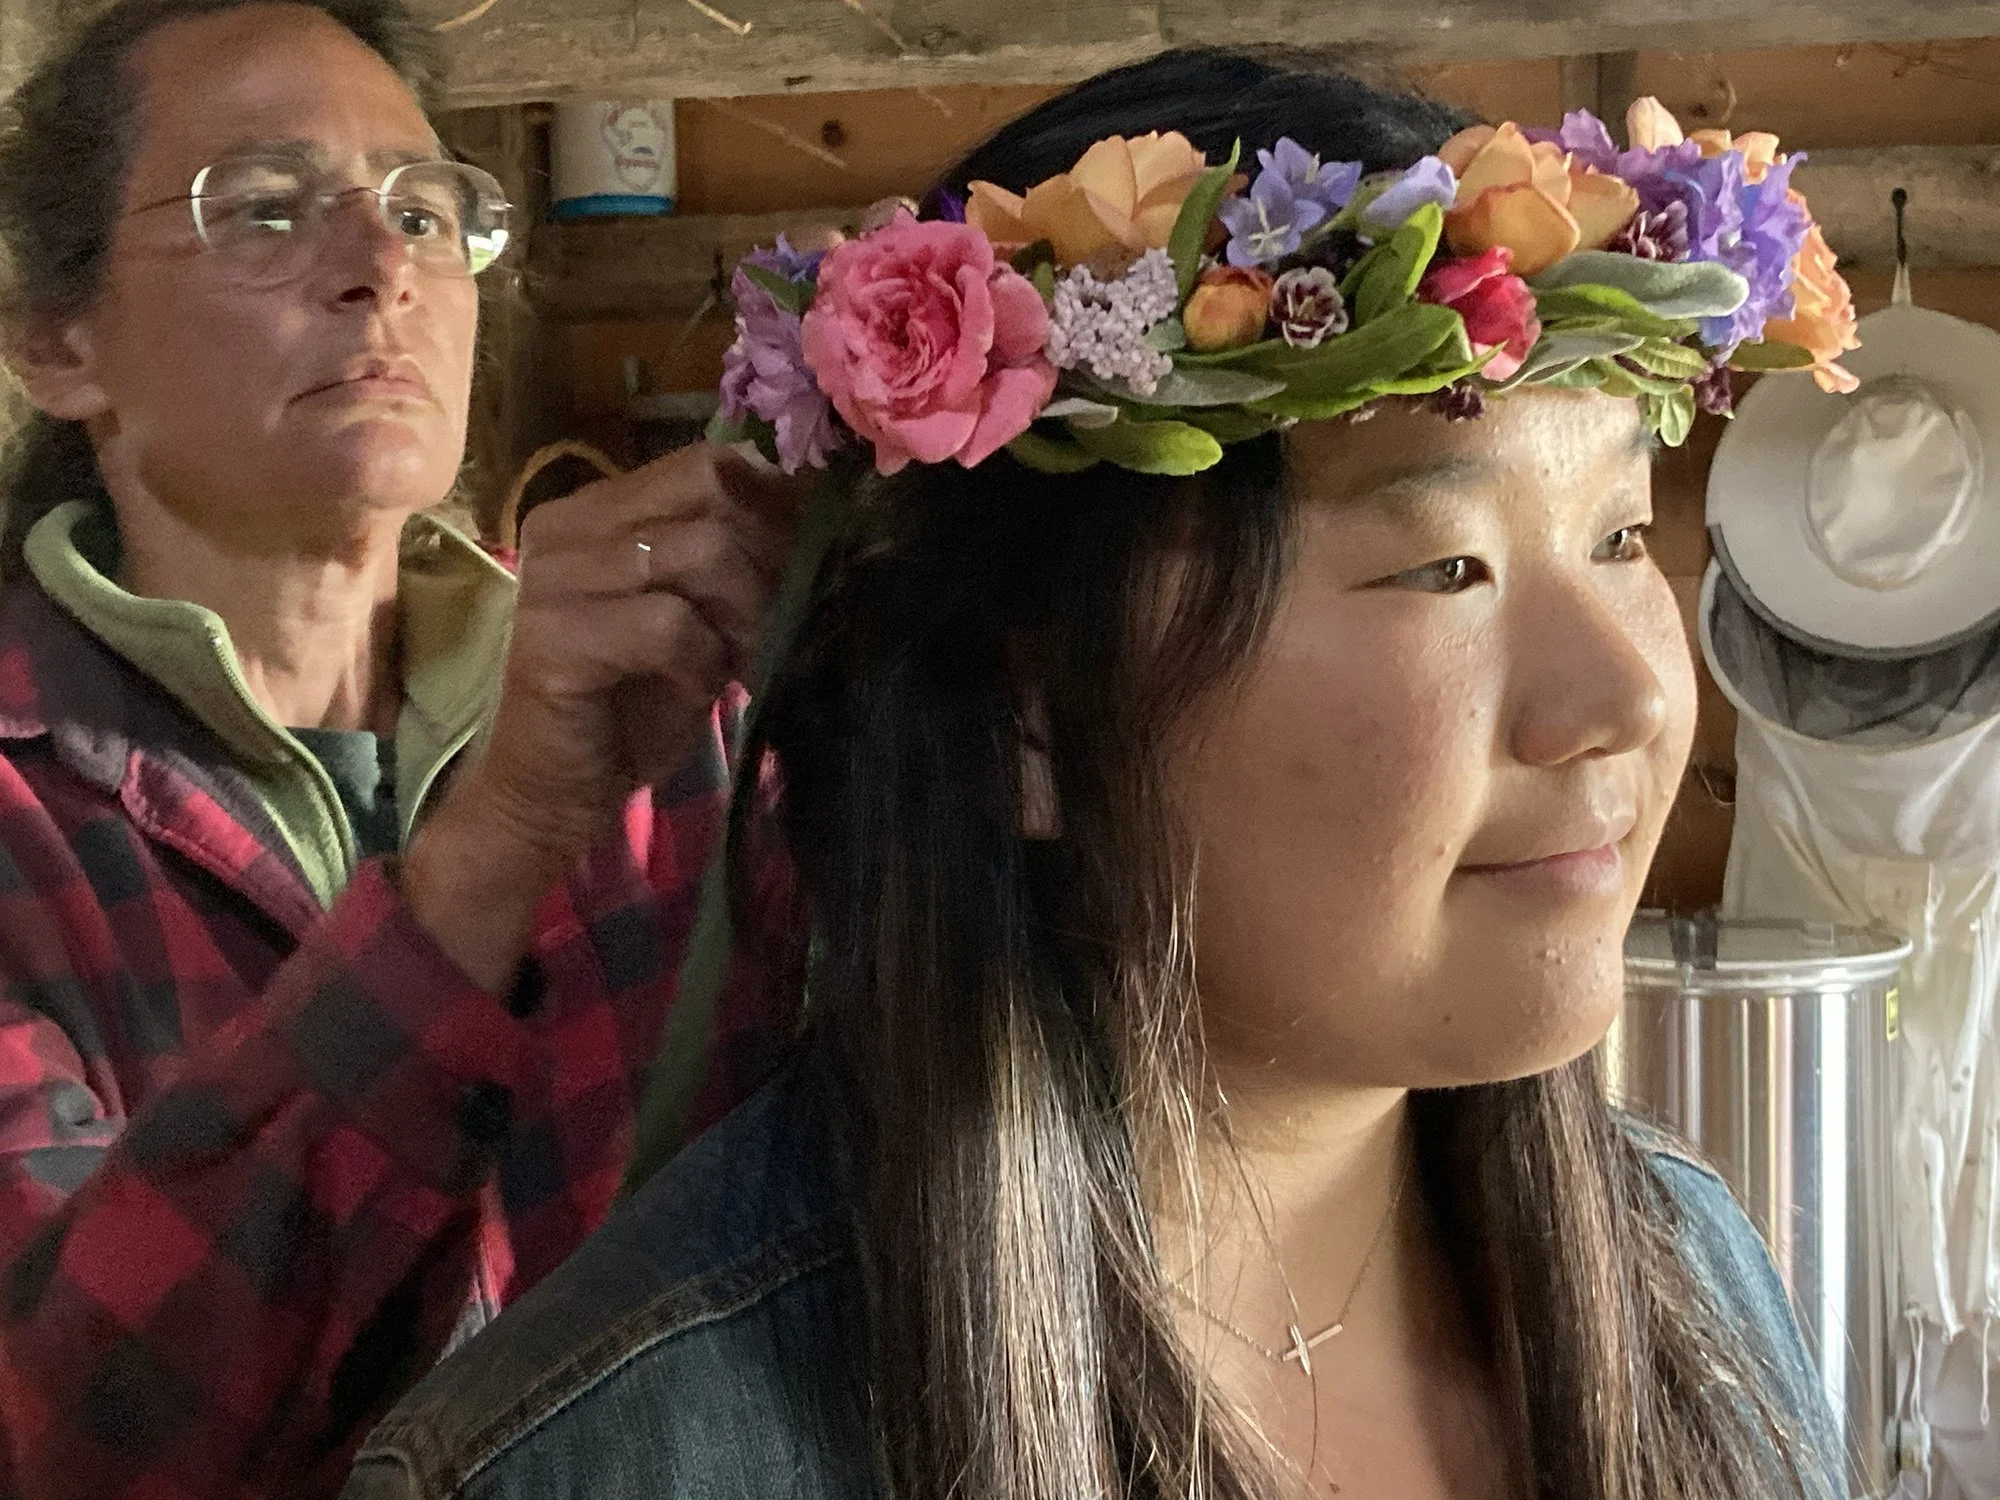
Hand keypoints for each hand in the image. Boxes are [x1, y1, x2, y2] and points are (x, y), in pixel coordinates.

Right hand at [404, 442, 801, 988]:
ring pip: (702, 554)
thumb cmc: (629, 709)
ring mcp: (554, 578)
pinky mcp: (554, 638)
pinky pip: (669, 624)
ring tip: (739, 661)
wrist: (550, 795)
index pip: (709, 464)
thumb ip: (731, 561)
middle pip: (713, 497)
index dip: (773, 510)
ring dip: (744, 615)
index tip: (802, 568)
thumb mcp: (697, 618)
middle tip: (776, 625)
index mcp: (596, 510)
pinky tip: (697, 690)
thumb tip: (815, 519)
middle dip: (767, 563)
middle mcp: (566, 526)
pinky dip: (703, 661)